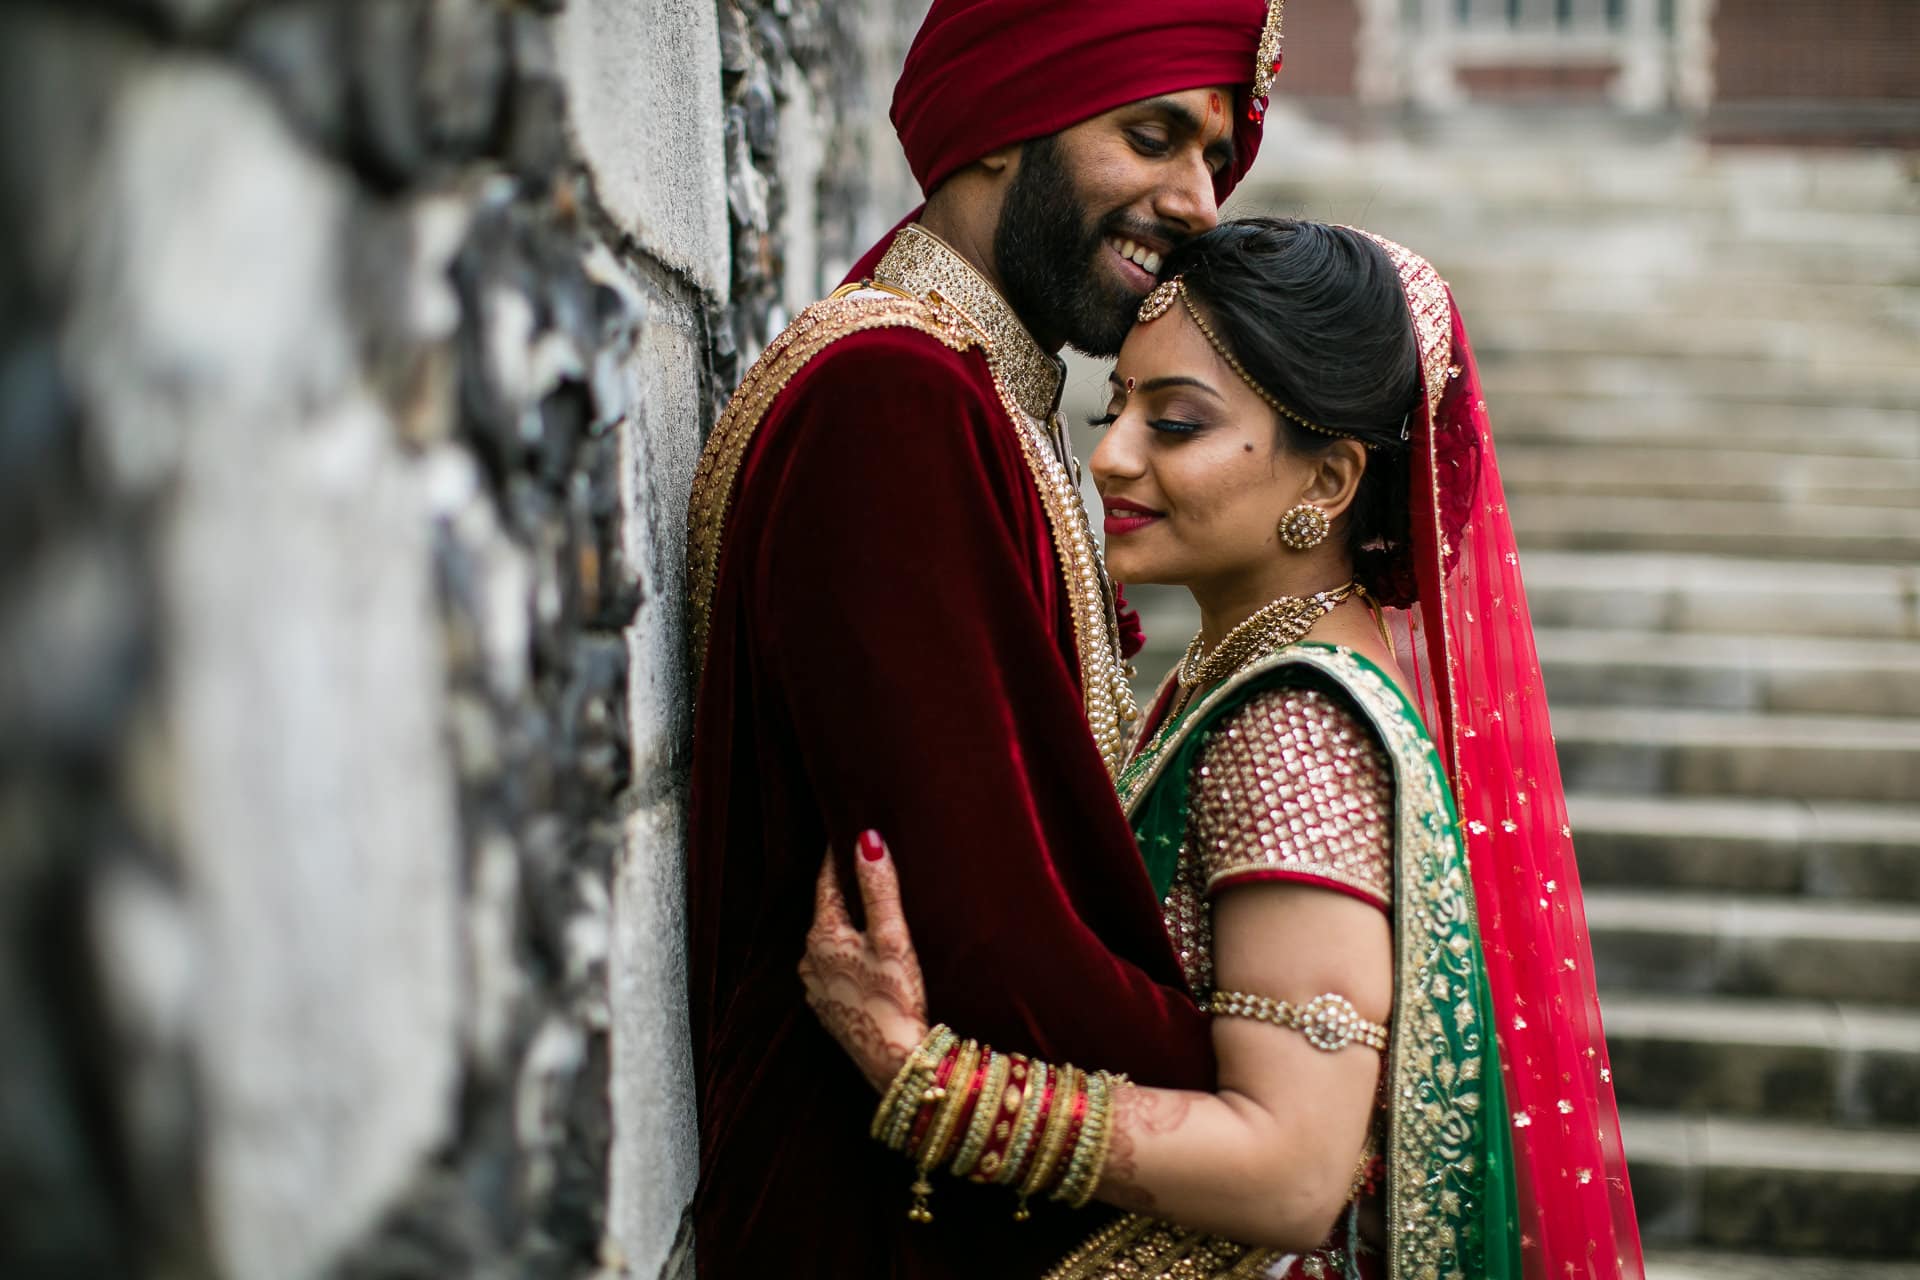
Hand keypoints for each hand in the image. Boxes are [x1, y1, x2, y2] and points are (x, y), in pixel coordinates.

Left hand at [798, 830, 931, 1091]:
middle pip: (827, 912)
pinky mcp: (829, 1009)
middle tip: (862, 865)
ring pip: (830, 941)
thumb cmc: (896, 998)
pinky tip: (867, 957)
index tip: (846, 831)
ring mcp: (816, 987)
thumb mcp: (892, 937)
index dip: (838, 857)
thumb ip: (878, 887)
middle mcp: (810, 959)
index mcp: (823, 936)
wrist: (894, 1062)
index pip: (827, 883)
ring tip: (869, 910)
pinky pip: (835, 967)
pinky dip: (848, 954)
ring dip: (846, 925)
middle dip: (844, 890)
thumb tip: (866, 840)